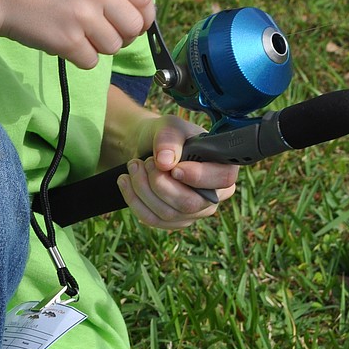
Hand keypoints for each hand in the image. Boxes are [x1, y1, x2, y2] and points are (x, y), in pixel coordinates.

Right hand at [0, 0, 154, 68]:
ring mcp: (83, 17)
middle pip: (134, 27)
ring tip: (75, 33)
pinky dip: (79, 57)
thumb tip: (135, 11)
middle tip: (102, 33)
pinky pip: (91, 61)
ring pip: (114, 47)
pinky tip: (62, 42)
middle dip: (123, 35)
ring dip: (98, 46)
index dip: (142, 15)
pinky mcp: (67, 41)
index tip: (134, 23)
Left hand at [116, 114, 237, 230]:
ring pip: (168, 214)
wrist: (149, 149)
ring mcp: (194, 212)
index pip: (223, 179)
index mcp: (222, 167)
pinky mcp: (173, 221)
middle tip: (145, 162)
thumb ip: (169, 138)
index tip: (173, 168)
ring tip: (133, 165)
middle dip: (160, 183)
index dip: (197, 176)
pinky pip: (153, 220)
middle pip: (189, 203)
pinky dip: (134, 200)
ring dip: (143, 189)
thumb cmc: (168, 137)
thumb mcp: (169, 127)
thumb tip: (165, 162)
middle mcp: (212, 195)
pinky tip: (125, 181)